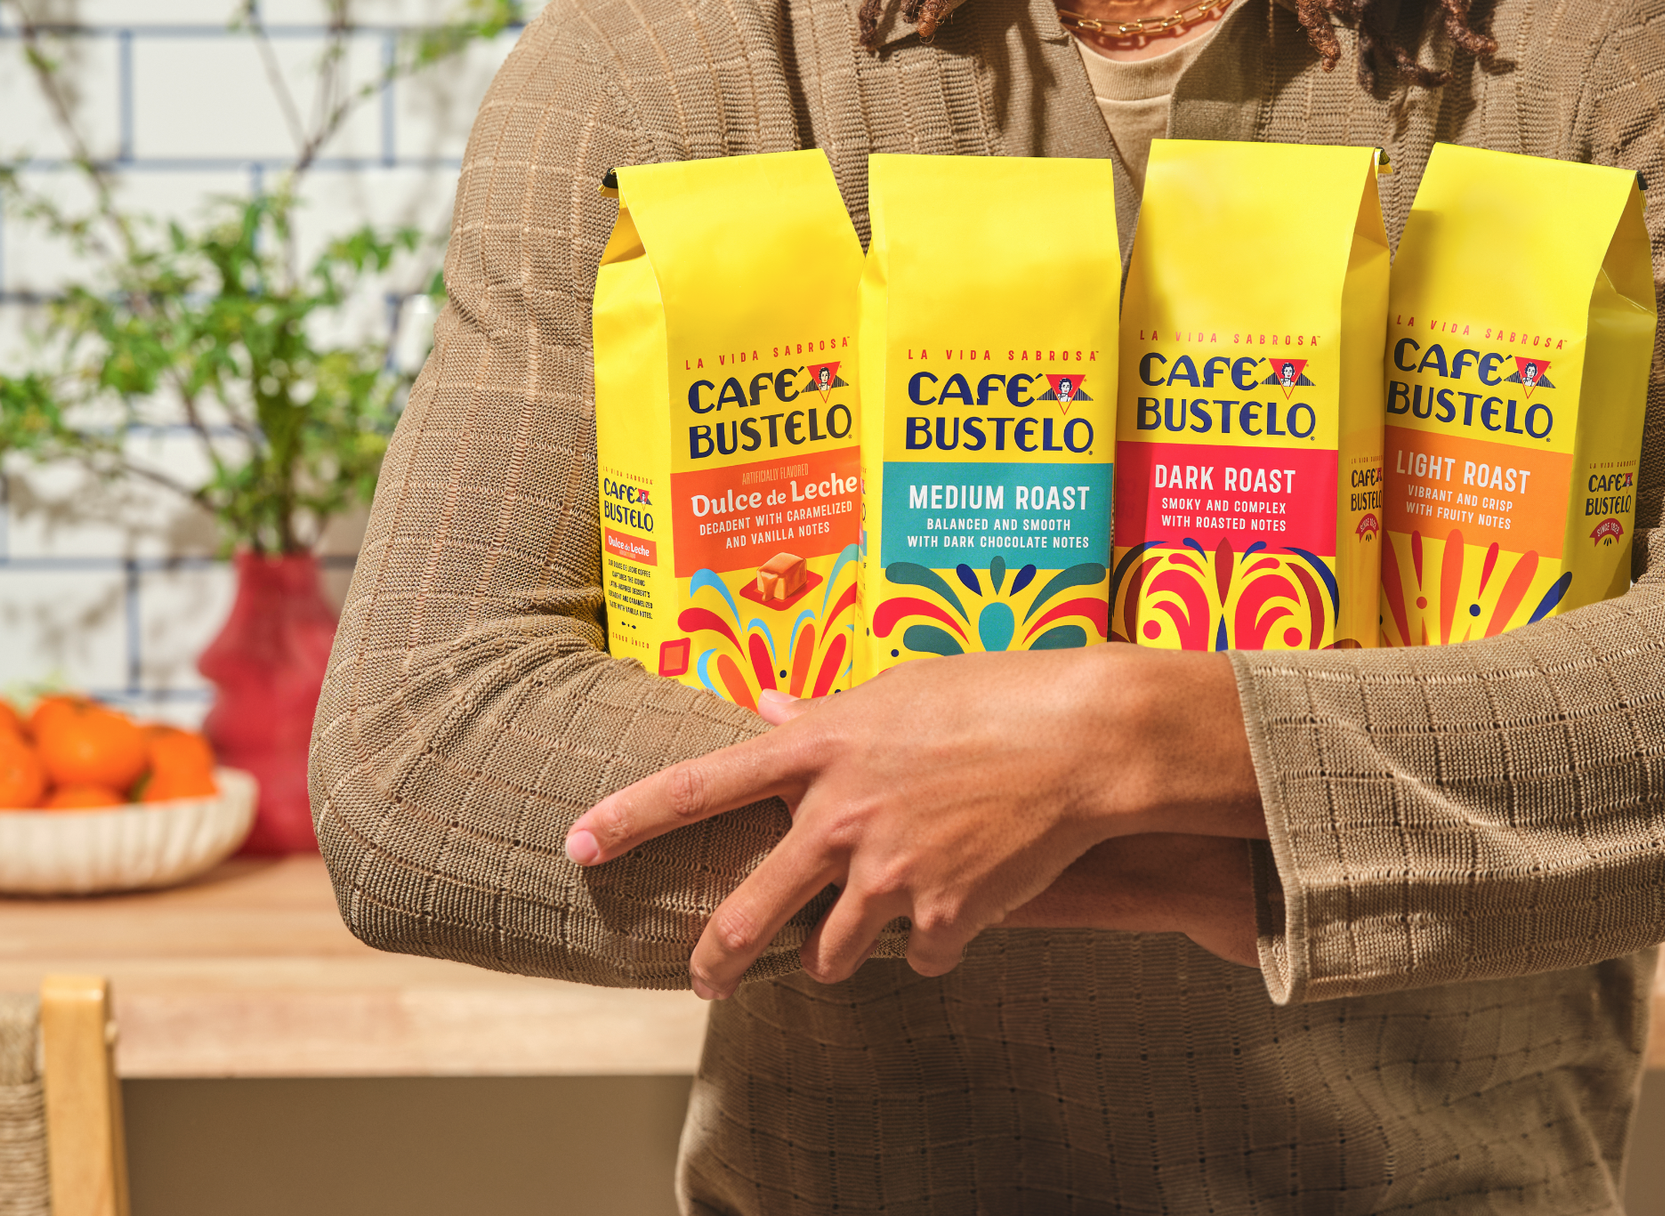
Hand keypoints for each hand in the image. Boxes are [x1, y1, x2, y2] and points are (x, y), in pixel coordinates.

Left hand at [563, 644, 1263, 998]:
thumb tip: (765, 709)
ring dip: (842, 951)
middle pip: (747, 912)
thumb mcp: (900, 686)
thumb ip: (826, 712)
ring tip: (866, 936)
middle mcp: (839, 814)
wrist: (1086, 740)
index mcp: (819, 747)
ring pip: (831, 952)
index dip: (628, 819)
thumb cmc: (997, 695)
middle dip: (716, 956)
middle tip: (705, 977)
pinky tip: (963, 908)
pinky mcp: (942, 914)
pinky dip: (935, 941)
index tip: (577, 844)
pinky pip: (920, 954)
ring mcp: (889, 870)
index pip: (698, 787)